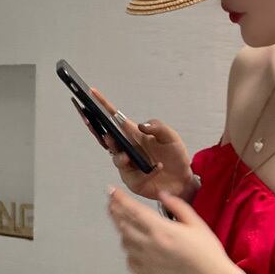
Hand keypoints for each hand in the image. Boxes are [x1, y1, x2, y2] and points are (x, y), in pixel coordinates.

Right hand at [72, 86, 195, 200]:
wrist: (183, 179)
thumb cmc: (175, 155)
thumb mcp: (170, 136)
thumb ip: (158, 127)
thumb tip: (141, 126)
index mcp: (133, 134)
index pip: (114, 118)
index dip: (102, 105)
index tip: (91, 92)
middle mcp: (127, 148)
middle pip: (107, 138)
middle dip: (99, 132)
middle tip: (101, 129)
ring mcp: (128, 165)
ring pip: (116, 158)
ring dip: (119, 156)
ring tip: (126, 156)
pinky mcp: (134, 181)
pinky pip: (135, 177)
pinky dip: (146, 173)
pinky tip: (157, 168)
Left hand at [106, 185, 234, 273]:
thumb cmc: (207, 253)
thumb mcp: (196, 223)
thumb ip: (177, 206)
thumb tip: (162, 195)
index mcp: (161, 230)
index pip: (133, 210)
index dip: (120, 198)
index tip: (112, 191)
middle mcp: (149, 245)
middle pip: (123, 224)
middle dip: (115, 211)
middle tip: (112, 203)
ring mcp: (146, 261)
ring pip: (124, 242)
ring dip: (122, 231)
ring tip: (124, 223)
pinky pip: (129, 260)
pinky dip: (129, 251)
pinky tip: (134, 247)